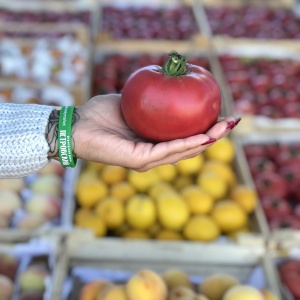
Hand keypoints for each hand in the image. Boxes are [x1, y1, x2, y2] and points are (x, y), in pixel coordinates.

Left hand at [71, 94, 239, 170]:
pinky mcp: (140, 160)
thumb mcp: (131, 104)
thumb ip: (149, 103)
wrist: (77, 125)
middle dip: (213, 136)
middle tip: (232, 122)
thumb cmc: (100, 115)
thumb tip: (165, 86)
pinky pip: (168, 150)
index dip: (204, 130)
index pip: (183, 139)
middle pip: (189, 147)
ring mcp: (148, 160)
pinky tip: (204, 135)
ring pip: (184, 151)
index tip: (221, 117)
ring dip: (207, 139)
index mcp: (152, 143)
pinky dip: (187, 143)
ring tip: (226, 127)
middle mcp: (153, 155)